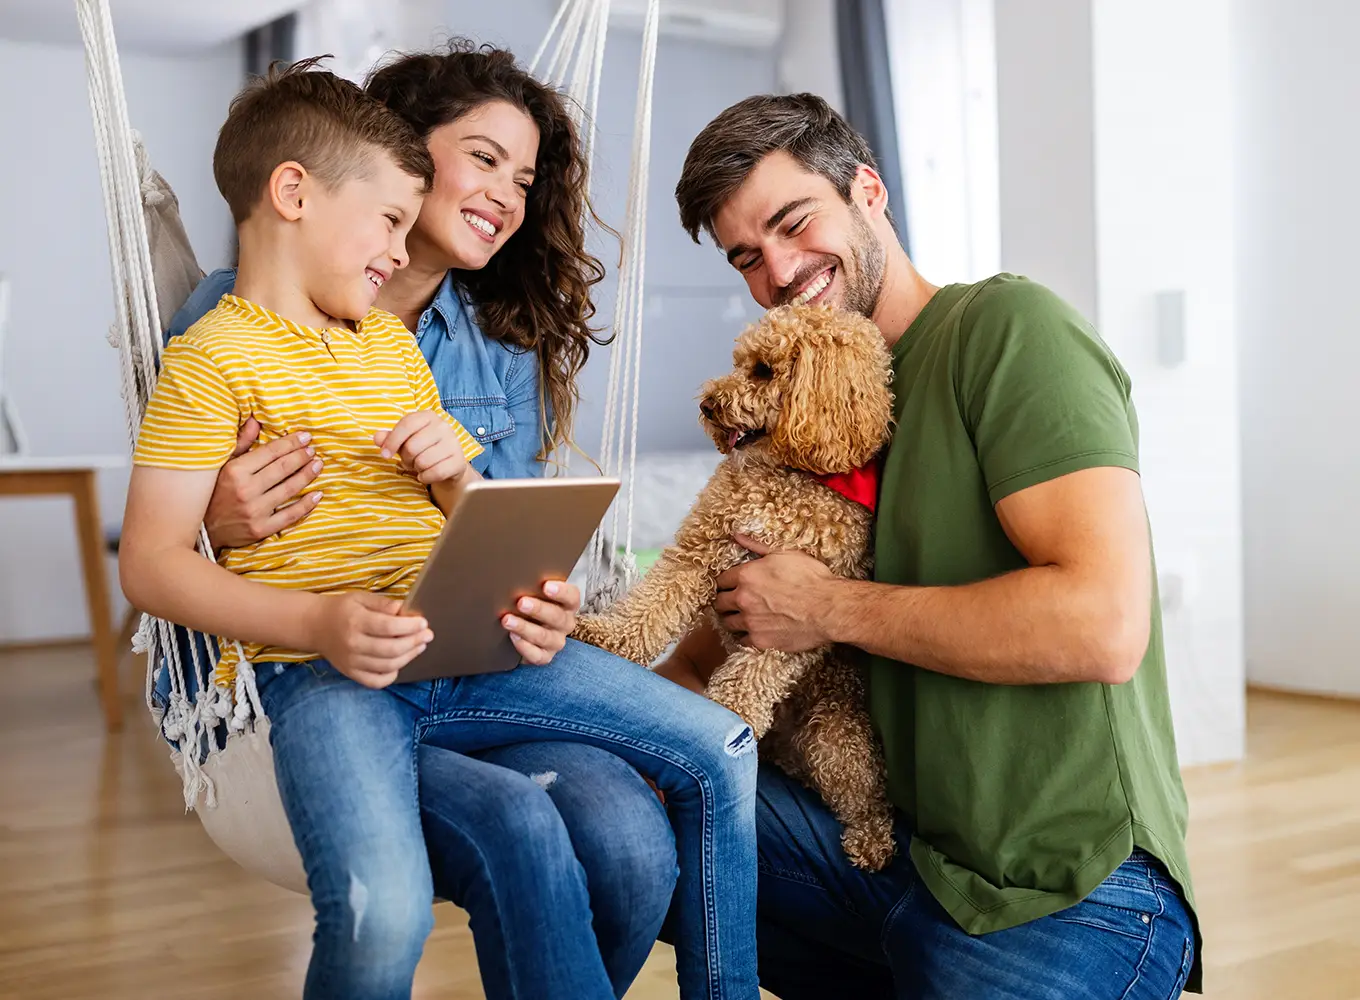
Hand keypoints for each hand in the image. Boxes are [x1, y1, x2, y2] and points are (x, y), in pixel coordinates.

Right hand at [205, 418, 322, 549]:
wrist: (202, 529)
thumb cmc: (213, 491)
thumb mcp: (222, 464)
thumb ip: (241, 442)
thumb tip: (256, 420)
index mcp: (234, 471)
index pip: (270, 453)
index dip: (291, 443)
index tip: (306, 436)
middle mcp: (245, 490)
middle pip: (282, 469)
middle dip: (301, 457)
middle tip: (313, 450)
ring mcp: (254, 511)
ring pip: (289, 490)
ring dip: (307, 476)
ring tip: (318, 465)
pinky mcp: (261, 529)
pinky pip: (290, 515)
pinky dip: (306, 505)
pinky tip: (318, 494)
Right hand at [308, 592, 433, 688]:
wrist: (314, 625)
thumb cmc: (342, 609)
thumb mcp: (361, 598)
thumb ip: (383, 604)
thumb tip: (402, 609)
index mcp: (356, 621)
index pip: (389, 627)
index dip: (410, 626)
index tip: (423, 623)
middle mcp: (353, 644)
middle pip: (391, 649)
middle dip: (414, 642)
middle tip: (427, 635)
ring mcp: (351, 662)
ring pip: (387, 666)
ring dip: (408, 657)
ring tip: (419, 646)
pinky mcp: (350, 673)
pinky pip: (376, 681)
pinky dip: (391, 675)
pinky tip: (399, 663)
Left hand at [375, 411, 469, 484]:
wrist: (449, 463)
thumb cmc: (423, 448)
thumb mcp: (404, 440)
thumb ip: (389, 438)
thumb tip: (377, 438)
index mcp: (428, 416)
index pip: (406, 425)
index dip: (392, 441)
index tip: (385, 454)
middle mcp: (443, 426)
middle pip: (412, 446)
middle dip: (406, 459)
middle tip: (410, 461)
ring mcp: (453, 443)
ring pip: (423, 461)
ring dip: (416, 469)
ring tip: (420, 466)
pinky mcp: (459, 461)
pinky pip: (435, 473)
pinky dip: (426, 477)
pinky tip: (426, 474)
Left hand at [502, 580, 579, 665]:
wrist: (524, 631)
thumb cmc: (530, 605)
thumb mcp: (534, 593)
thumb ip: (532, 586)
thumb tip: (512, 575)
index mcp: (567, 605)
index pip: (572, 597)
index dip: (561, 592)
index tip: (546, 586)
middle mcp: (565, 623)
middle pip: (557, 617)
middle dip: (538, 609)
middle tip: (521, 602)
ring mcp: (556, 641)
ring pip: (545, 637)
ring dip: (525, 628)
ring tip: (508, 620)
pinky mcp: (545, 656)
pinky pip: (537, 655)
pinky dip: (524, 647)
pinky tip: (512, 636)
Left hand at [713, 535, 837, 651]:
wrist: (829, 608)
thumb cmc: (811, 578)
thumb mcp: (784, 554)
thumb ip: (756, 547)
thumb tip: (737, 536)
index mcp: (746, 575)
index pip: (720, 581)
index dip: (726, 583)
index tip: (730, 586)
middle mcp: (743, 599)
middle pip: (719, 603)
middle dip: (725, 602)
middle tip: (733, 603)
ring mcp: (751, 622)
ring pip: (728, 623)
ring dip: (733, 620)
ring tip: (743, 617)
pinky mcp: (761, 640)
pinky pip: (743, 641)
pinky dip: (746, 636)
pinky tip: (755, 630)